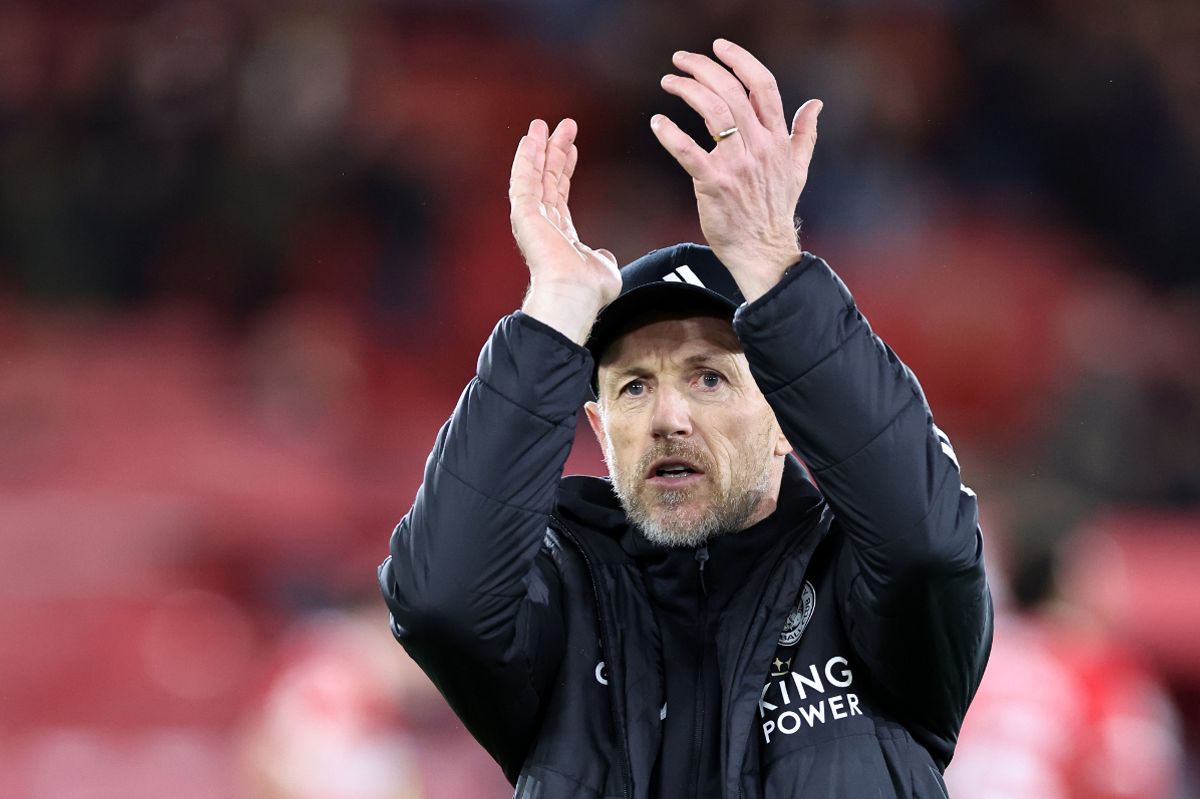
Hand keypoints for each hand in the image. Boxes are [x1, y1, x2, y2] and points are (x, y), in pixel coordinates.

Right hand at [510, 118, 620, 344]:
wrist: (574, 296)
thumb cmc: (588, 291)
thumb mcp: (604, 268)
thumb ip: (602, 256)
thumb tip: (603, 254)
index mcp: (558, 235)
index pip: (560, 194)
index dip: (566, 169)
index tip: (572, 148)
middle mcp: (542, 224)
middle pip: (547, 179)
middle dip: (554, 152)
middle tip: (563, 126)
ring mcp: (531, 219)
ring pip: (533, 175)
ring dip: (537, 149)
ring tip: (542, 124)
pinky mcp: (524, 215)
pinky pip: (523, 180)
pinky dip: (525, 158)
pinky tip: (530, 138)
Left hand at [651, 39, 821, 300]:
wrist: (763, 250)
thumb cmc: (774, 209)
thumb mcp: (797, 168)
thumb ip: (805, 133)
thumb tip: (816, 104)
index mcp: (777, 139)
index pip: (763, 86)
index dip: (741, 60)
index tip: (719, 47)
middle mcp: (760, 146)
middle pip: (732, 91)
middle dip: (703, 68)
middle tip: (681, 60)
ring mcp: (737, 164)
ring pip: (712, 111)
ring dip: (687, 90)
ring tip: (669, 82)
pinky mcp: (714, 184)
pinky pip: (689, 151)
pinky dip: (670, 134)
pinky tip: (657, 122)